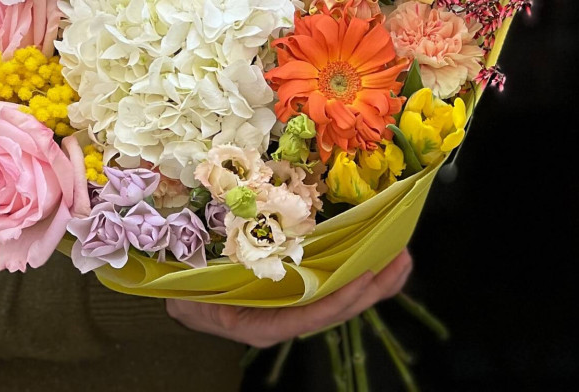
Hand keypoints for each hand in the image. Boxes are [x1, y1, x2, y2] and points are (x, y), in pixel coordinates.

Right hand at [165, 248, 412, 347]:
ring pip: (338, 297)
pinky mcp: (292, 293)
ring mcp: (289, 307)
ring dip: (370, 278)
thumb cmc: (183, 290)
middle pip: (336, 308)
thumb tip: (228, 256)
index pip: (310, 315)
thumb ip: (212, 281)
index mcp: (261, 324)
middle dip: (372, 287)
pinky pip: (327, 285)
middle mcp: (282, 320)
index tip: (366, 274)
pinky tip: (369, 254)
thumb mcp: (193, 289)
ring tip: (400, 255)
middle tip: (403, 258)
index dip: (340, 296)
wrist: (176, 296)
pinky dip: (350, 268)